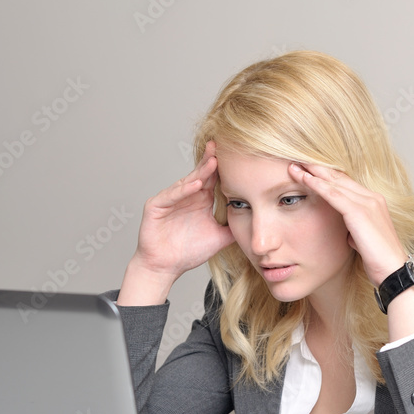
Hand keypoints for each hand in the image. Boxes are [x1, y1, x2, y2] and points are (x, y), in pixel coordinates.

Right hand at [119, 142, 234, 304]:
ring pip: (187, 182)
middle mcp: (186, 197)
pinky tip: (194, 185)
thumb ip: (234, 228)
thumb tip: (257, 223)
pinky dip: (182, 190)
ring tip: (213, 162)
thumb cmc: (187, 252)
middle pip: (200, 175)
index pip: (213, 180)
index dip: (222, 168)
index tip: (235, 155)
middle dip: (210, 161)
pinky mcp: (156, 206)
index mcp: (200, 201)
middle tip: (221, 145)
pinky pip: (170, 196)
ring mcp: (170, 200)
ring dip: (200, 173)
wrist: (165, 268)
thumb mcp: (219, 238)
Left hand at [288, 161, 406, 286]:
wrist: (393, 271)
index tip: (309, 171)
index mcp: (374, 202)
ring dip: (313, 174)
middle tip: (298, 161)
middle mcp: (372, 198)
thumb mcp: (363, 239)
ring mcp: (367, 203)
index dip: (327, 176)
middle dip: (317, 169)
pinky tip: (305, 179)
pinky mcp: (360, 212)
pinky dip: (318, 186)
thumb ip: (355, 230)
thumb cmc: (379, 260)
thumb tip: (347, 232)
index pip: (346, 184)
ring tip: (295, 167)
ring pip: (334, 182)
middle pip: (339, 178)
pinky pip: (334, 195)